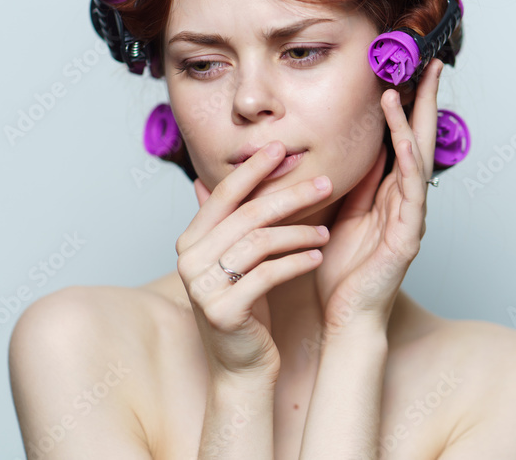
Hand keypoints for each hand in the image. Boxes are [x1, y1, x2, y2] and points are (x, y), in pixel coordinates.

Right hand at [176, 142, 332, 381]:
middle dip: (290, 195)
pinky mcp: (223, 310)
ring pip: (260, 242)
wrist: (240, 366)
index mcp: (190, 241)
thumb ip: (230, 220)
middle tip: (325, 183)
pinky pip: (268, 274)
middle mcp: (189, 260)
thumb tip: (216, 175)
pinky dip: (297, 262)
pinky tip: (318, 256)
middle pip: (247, 214)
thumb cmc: (244, 307)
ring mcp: (202, 286)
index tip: (282, 149)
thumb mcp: (235, 259)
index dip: (254, 169)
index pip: (225, 194)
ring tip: (326, 231)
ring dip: (299, 232)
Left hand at [314, 59, 442, 334]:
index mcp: (385, 192)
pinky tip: (406, 138)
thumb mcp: (334, 211)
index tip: (402, 67)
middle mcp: (403, 199)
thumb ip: (342, 180)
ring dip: (414, 120)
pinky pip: (411, 191)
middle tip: (430, 62)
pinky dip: (410, 161)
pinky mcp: (408, 236)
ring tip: (410, 86)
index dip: (403, 103)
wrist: (342, 316)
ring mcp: (410, 217)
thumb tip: (335, 143)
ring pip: (417, 157)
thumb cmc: (337, 269)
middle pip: (418, 138)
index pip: (398, 137)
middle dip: (424, 100)